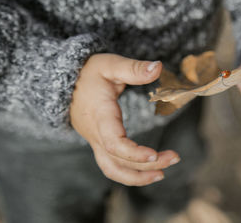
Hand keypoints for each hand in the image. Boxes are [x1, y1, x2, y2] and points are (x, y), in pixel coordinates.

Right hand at [70, 53, 179, 185]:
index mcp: (99, 115)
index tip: (154, 154)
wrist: (65, 83)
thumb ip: (133, 68)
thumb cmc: (89, 73)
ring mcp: (95, 142)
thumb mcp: (110, 64)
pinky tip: (149, 170)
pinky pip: (112, 166)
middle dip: (147, 165)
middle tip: (174, 158)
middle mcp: (95, 133)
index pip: (113, 142)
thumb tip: (158, 67)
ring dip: (138, 176)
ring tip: (163, 173)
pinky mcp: (99, 144)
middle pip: (118, 161)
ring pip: (113, 169)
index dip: (133, 153)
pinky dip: (130, 173)